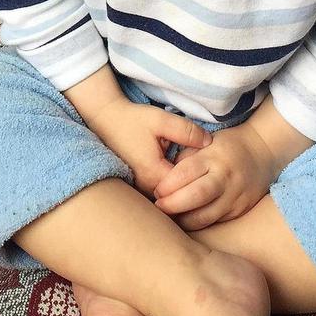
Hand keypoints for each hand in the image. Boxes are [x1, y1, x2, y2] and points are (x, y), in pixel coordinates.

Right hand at [82, 96, 211, 198]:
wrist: (106, 119)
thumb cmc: (133, 119)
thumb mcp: (162, 119)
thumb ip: (187, 131)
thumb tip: (209, 143)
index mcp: (153, 173)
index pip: (186, 187)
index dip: (200, 175)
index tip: (206, 162)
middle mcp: (145, 186)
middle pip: (178, 196)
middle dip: (192, 183)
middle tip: (203, 168)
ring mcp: (140, 188)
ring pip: (169, 197)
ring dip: (181, 186)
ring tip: (191, 170)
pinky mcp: (137, 185)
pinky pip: (160, 192)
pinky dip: (170, 185)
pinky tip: (177, 170)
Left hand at [151, 123, 279, 230]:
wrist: (262, 151)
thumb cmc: (226, 145)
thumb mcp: (204, 142)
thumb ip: (185, 158)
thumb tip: (163, 178)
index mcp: (214, 157)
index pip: (185, 172)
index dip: (167, 185)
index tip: (156, 191)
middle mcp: (226, 177)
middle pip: (195, 196)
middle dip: (172, 205)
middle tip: (159, 207)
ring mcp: (235, 195)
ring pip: (205, 216)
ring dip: (183, 219)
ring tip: (170, 216)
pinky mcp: (240, 209)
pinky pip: (215, 221)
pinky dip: (198, 223)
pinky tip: (187, 219)